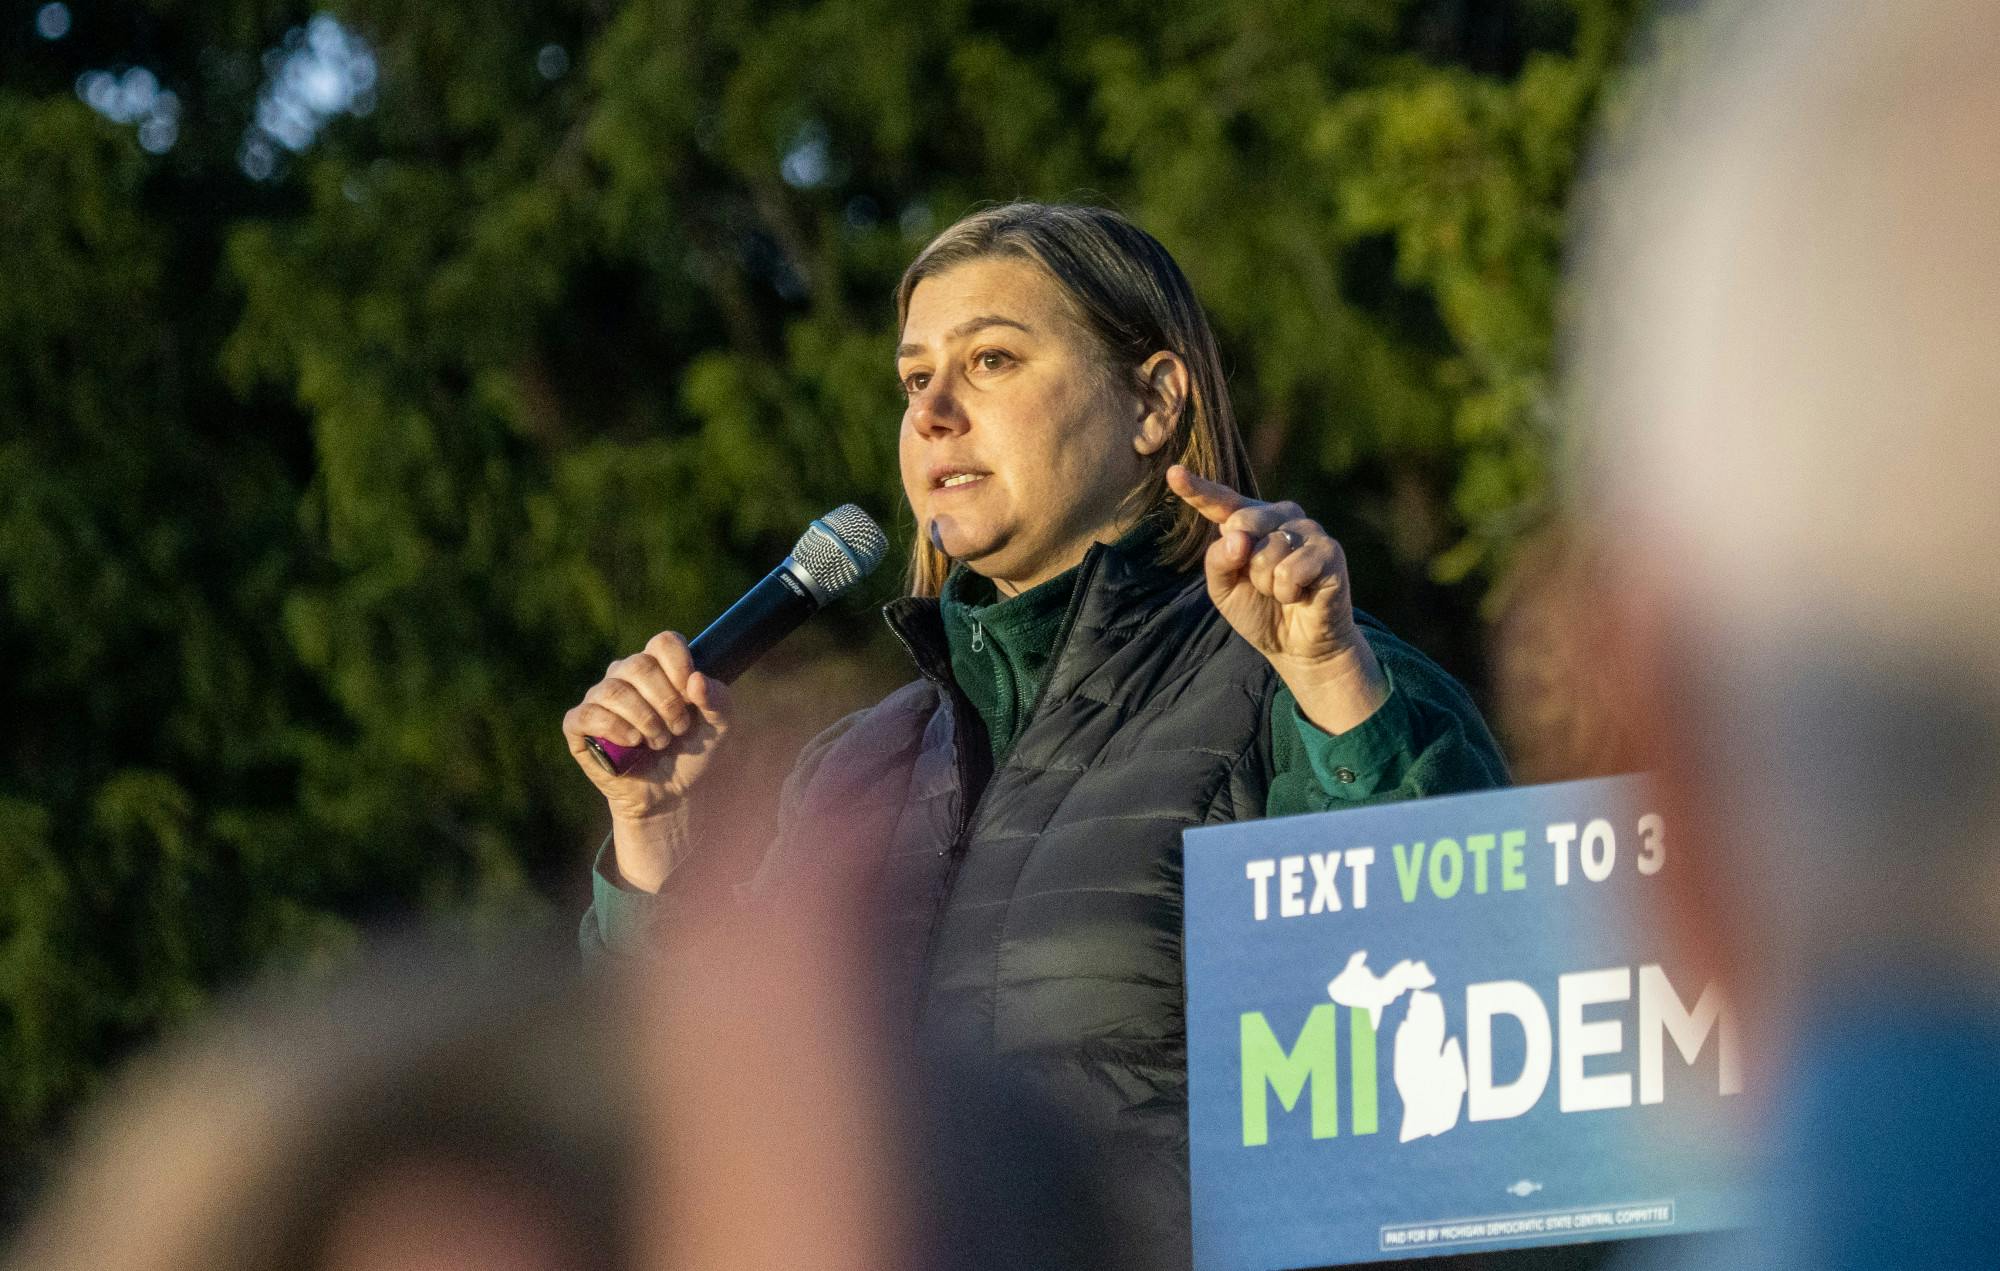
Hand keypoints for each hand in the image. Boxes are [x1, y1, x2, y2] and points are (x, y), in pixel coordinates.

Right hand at [563, 631, 735, 883]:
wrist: (672, 794)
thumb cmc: (693, 751)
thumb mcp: (719, 726)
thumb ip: (717, 700)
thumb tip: (696, 679)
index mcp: (658, 666)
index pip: (664, 642)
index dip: (679, 665)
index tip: (691, 697)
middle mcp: (624, 675)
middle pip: (640, 665)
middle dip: (667, 702)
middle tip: (677, 729)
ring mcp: (599, 698)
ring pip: (614, 690)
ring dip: (645, 720)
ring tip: (658, 741)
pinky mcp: (579, 725)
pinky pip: (587, 714)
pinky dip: (614, 729)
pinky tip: (633, 743)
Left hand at [1166, 464, 1388, 733]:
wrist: (1297, 646)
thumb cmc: (1259, 611)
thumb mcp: (1223, 588)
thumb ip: (1218, 559)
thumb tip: (1238, 537)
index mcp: (1252, 520)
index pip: (1222, 501)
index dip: (1197, 488)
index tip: (1174, 473)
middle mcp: (1282, 516)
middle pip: (1242, 522)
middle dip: (1244, 564)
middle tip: (1262, 584)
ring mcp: (1309, 530)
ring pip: (1266, 551)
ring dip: (1267, 584)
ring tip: (1283, 592)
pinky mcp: (1330, 551)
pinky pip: (1290, 571)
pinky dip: (1287, 592)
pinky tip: (1301, 596)